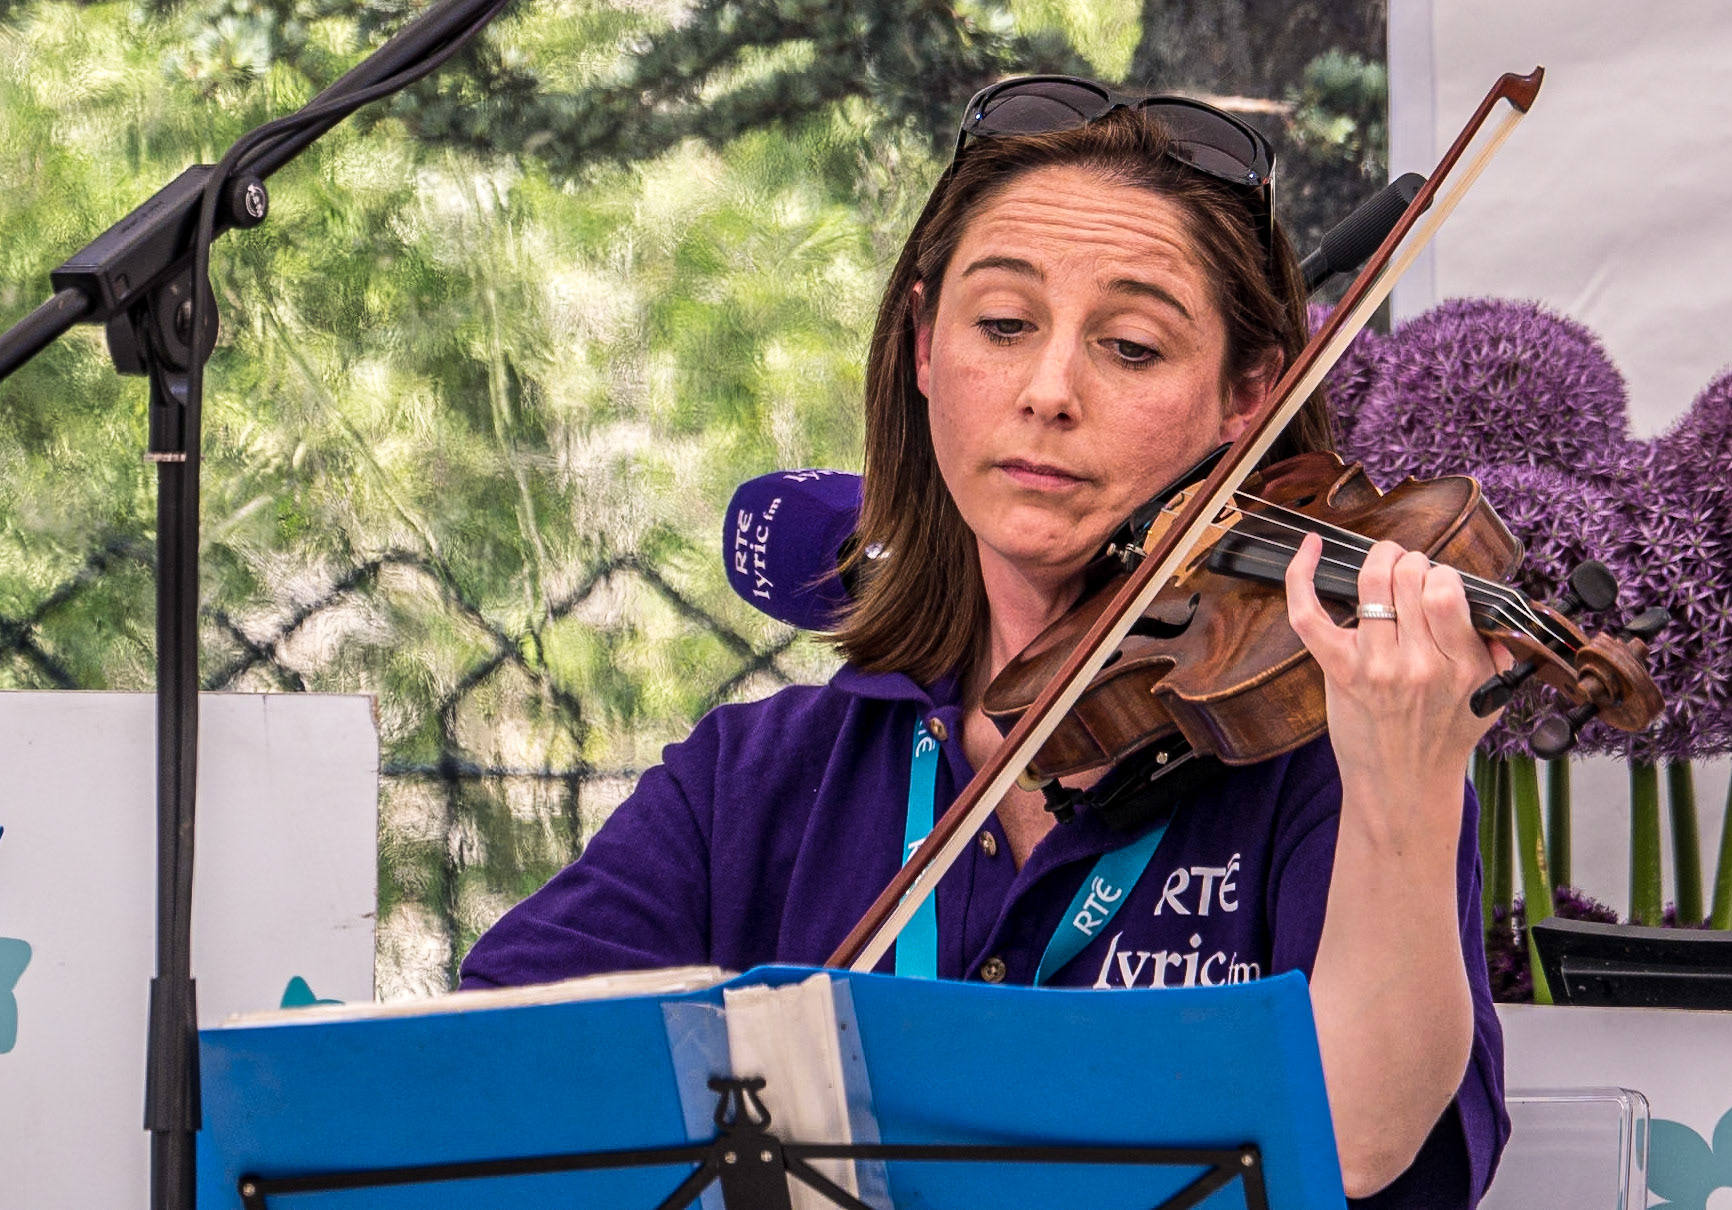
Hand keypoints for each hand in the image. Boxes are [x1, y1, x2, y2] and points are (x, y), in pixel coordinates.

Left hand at [1283, 532, 1510, 796]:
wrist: (1403, 787)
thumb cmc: (1443, 737)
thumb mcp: (1490, 698)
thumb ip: (1497, 653)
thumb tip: (1492, 610)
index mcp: (1463, 665)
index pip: (1447, 590)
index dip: (1439, 573)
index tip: (1436, 580)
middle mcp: (1419, 664)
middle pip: (1408, 578)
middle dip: (1409, 561)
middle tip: (1408, 571)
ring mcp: (1376, 667)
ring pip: (1371, 584)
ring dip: (1377, 560)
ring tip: (1382, 562)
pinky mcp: (1338, 672)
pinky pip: (1309, 614)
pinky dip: (1302, 576)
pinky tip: (1311, 549)